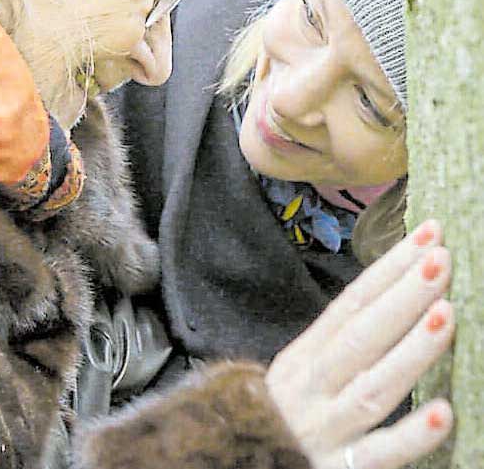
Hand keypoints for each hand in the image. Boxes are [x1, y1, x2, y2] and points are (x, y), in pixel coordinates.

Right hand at [266, 220, 453, 468]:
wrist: (234, 468)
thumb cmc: (283, 418)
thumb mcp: (302, 374)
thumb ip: (342, 346)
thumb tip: (398, 300)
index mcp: (305, 356)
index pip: (351, 303)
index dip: (389, 270)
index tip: (427, 236)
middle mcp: (312, 385)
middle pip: (360, 336)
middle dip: (402, 296)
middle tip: (440, 258)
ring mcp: (323, 428)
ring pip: (371, 388)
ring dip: (410, 351)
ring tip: (447, 313)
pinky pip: (377, 456)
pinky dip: (410, 435)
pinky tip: (445, 412)